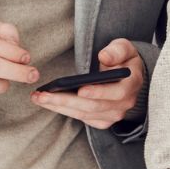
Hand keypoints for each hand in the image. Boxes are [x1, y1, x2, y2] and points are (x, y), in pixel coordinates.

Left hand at [31, 38, 146, 128]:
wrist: (125, 75)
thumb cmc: (123, 59)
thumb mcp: (124, 48)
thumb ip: (117, 50)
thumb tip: (104, 56)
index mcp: (132, 85)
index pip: (116, 92)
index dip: (98, 92)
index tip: (80, 89)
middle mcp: (124, 104)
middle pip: (93, 106)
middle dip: (66, 101)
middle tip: (43, 95)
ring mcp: (113, 114)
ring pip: (83, 114)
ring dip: (59, 107)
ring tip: (38, 97)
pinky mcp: (102, 120)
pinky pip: (81, 118)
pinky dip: (63, 111)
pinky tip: (48, 103)